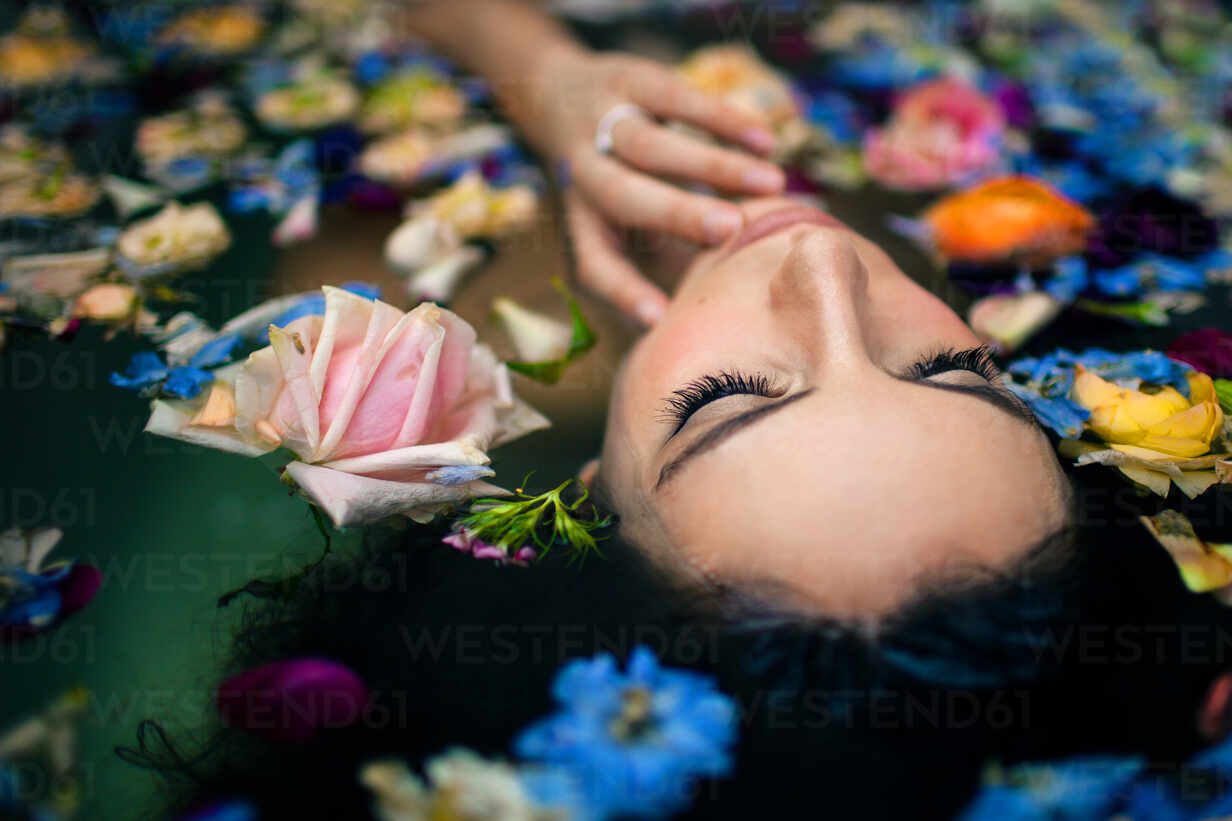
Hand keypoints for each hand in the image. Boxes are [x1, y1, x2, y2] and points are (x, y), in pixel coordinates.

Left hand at [527, 49, 785, 325]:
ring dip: (713, 164)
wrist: (557, 94)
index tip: (660, 318)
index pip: (595, 264)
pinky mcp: (629, 81)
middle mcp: (583, 176)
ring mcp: (601, 125)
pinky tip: (764, 142)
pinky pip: (676, 99)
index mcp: (583, 223)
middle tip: (732, 228)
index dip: (625, 291)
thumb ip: (670, 254)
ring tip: (772, 183)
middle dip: (677, 212)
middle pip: (623, 196)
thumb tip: (729, 295)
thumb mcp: (626, 222)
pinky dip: (723, 120)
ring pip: (651, 146)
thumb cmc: (615, 181)